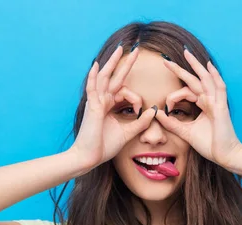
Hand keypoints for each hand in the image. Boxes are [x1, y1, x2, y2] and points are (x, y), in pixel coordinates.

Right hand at [70, 45, 155, 168]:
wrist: (88, 157)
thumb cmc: (103, 146)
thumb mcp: (127, 133)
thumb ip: (140, 123)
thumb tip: (153, 111)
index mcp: (109, 106)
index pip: (125, 91)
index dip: (137, 99)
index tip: (141, 111)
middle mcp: (101, 101)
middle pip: (114, 77)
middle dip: (125, 63)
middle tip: (136, 50)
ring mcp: (95, 102)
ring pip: (104, 77)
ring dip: (113, 63)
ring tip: (121, 49)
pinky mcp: (92, 107)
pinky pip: (92, 88)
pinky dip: (93, 76)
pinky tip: (96, 65)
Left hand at [154, 48, 241, 169]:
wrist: (225, 155)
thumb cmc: (209, 144)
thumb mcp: (186, 132)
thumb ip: (172, 123)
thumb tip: (158, 113)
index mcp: (203, 105)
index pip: (187, 92)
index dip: (174, 96)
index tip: (167, 105)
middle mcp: (209, 101)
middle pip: (194, 80)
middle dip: (181, 68)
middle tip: (166, 60)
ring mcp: (216, 102)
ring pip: (205, 79)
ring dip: (195, 65)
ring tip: (185, 53)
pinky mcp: (221, 108)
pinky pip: (219, 88)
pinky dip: (214, 76)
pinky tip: (208, 66)